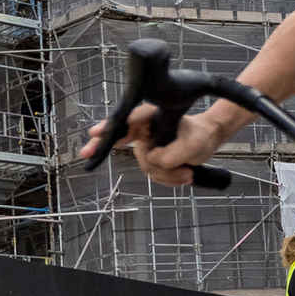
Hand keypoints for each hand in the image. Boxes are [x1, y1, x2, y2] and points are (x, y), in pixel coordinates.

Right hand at [81, 104, 228, 187]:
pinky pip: (153, 173)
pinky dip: (169, 178)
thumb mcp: (194, 144)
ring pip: (145, 165)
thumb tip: (156, 160)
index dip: (110, 128)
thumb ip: (173, 153)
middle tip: (87, 152)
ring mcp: (147, 144)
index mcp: (152, 117)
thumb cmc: (201, 135)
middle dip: (103, 146)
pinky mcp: (152, 157)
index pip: (128, 121)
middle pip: (119, 138)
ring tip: (186, 173)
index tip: (95, 132)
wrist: (208, 141)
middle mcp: (146, 129)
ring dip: (167, 174)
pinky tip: (184, 175)